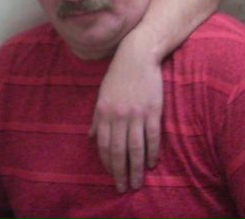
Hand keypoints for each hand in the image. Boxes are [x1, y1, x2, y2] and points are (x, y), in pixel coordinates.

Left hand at [89, 33, 162, 192]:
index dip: (107, 162)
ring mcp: (136, 114)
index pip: (103, 144)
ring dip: (137, 168)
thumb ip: (97, 118)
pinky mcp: (153, 111)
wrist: (137, 56)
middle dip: (121, 171)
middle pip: (119, 150)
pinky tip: (152, 163)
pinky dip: (152, 152)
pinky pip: (152, 137)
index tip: (111, 175)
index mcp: (103, 112)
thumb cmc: (117, 76)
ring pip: (136, 148)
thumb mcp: (102, 95)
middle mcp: (118, 116)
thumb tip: (90, 137)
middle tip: (124, 187)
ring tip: (138, 182)